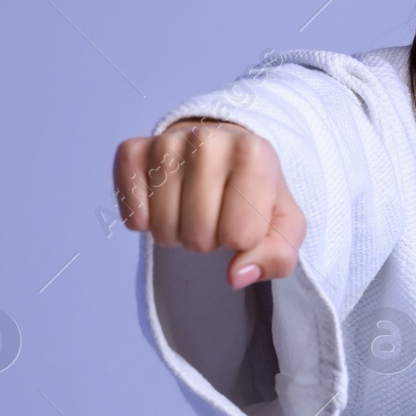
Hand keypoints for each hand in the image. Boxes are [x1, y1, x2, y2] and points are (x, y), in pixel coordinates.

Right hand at [112, 118, 306, 289]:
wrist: (222, 152)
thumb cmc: (254, 193)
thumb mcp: (284, 225)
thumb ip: (277, 256)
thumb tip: (236, 276)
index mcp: (254, 152)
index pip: (240, 237)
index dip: (241, 239)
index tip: (242, 215)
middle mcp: (208, 139)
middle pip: (198, 237)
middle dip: (208, 239)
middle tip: (214, 213)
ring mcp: (166, 142)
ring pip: (163, 230)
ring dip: (177, 232)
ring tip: (190, 207)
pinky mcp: (131, 152)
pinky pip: (132, 215)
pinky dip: (145, 221)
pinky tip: (162, 201)